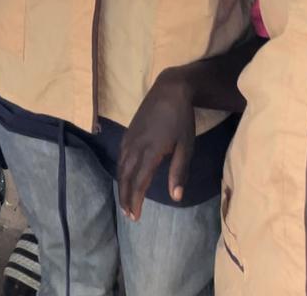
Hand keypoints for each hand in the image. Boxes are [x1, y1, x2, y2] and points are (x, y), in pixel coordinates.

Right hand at [117, 70, 196, 220]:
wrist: (170, 90)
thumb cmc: (181, 119)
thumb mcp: (186, 146)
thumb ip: (179, 171)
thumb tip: (176, 197)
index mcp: (150, 151)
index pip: (138, 181)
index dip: (136, 200)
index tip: (136, 216)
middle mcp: (136, 145)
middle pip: (125, 176)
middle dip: (125, 197)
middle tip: (128, 215)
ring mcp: (130, 137)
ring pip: (120, 166)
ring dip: (121, 185)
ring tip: (125, 201)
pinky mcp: (129, 131)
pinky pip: (120, 155)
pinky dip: (120, 170)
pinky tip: (124, 176)